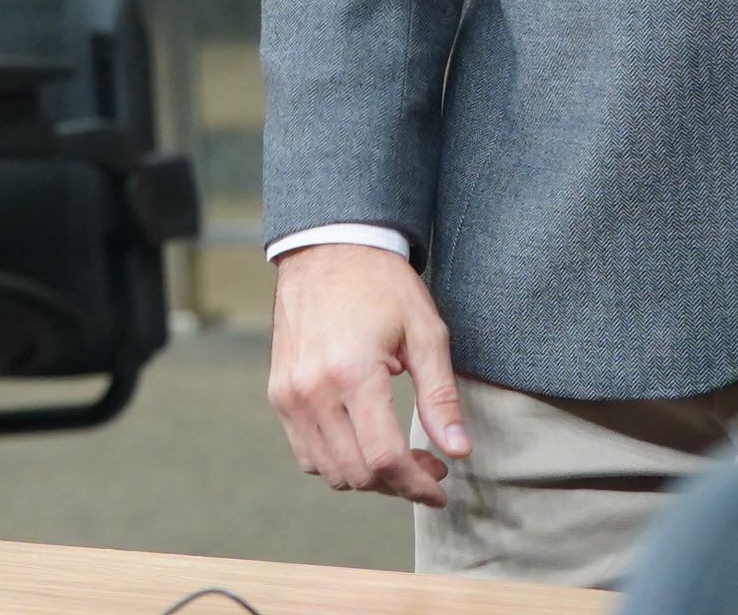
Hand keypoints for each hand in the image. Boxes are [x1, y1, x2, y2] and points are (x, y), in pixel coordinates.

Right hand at [268, 244, 469, 505]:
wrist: (328, 250)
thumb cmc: (382, 286)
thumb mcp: (425, 332)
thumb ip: (440, 396)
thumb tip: (458, 451)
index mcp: (353, 372)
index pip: (384, 458)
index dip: (417, 485)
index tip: (441, 488)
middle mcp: (313, 390)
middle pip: (356, 472)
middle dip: (398, 484)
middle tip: (429, 467)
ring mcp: (290, 395)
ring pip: (329, 471)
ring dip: (367, 477)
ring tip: (399, 458)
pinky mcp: (279, 394)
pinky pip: (306, 452)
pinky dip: (337, 461)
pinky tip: (364, 442)